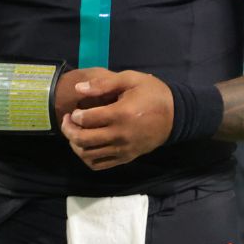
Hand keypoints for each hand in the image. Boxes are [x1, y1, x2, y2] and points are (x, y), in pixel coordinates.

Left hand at [59, 70, 173, 170]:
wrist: (176, 115)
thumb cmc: (152, 93)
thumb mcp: (130, 79)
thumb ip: (103, 84)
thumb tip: (79, 89)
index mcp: (120, 114)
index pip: (87, 119)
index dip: (75, 115)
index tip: (74, 110)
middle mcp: (120, 135)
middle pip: (84, 139)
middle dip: (69, 130)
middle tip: (67, 121)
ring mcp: (123, 149)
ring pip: (89, 154)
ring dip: (75, 145)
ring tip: (75, 133)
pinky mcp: (126, 158)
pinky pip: (100, 164)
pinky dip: (87, 158)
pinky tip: (86, 147)